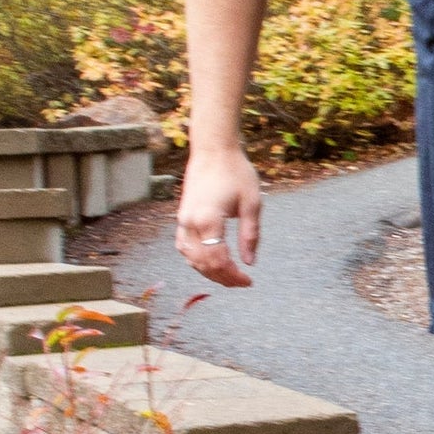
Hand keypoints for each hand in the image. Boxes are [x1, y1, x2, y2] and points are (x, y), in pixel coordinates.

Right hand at [176, 145, 261, 286]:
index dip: (233, 275)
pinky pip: (184, 247)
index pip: (218, 260)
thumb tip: (249, 263)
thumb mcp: (252, 204)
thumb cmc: (236, 172)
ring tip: (229, 276)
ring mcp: (182, 220)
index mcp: (208, 220)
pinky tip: (211, 263)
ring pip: (191, 258)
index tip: (248, 281)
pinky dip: (197, 259)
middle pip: (203, 263)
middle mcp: (190, 222)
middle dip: (222, 277)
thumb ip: (250, 235)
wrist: (213, 150)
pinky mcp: (181, 217)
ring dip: (208, 271)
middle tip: (242, 283)